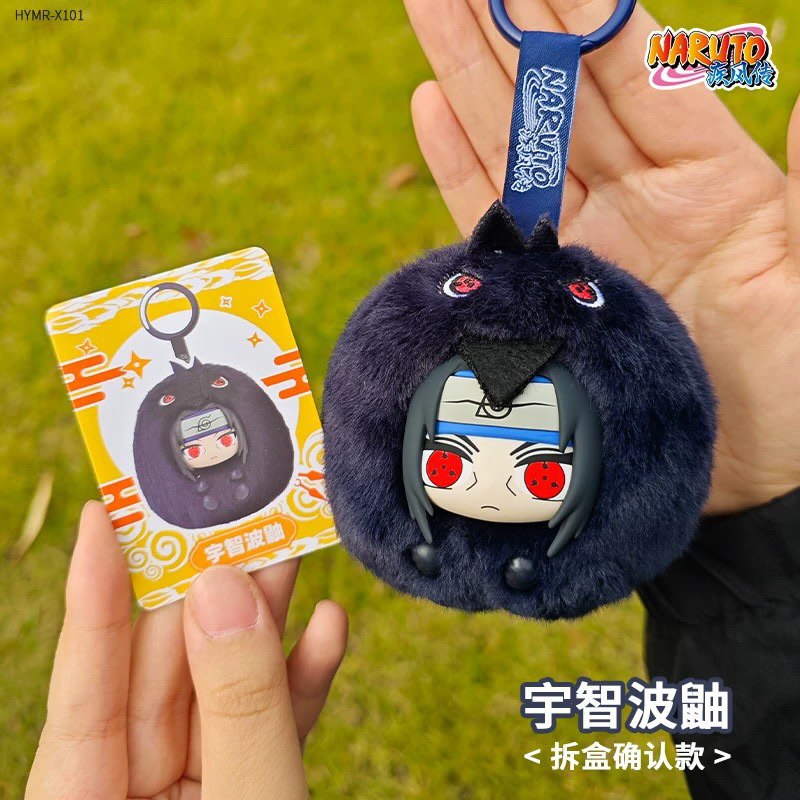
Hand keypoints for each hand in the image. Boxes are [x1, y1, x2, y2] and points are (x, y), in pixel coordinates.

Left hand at [25, 502, 347, 799]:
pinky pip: (266, 718)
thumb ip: (240, 705)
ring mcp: (191, 785)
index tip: (102, 513)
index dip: (95, 591)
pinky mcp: (242, 784)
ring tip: (292, 547)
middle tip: (240, 513)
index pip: (88, 681)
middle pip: (166, 666)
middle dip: (211, 586)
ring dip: (263, 617)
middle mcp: (132, 786)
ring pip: (222, 678)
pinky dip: (298, 676)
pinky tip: (327, 628)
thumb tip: (223, 592)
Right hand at [405, 0, 799, 513]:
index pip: (634, 72)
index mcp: (706, 179)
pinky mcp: (543, 295)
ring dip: (467, 73)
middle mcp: (635, 199)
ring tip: (427, 4)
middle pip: (559, 93)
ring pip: (513, 142)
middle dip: (507, 23)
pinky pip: (490, 218)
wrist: (739, 484)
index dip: (585, 11)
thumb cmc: (798, 391)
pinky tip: (429, 106)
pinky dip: (458, 164)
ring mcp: (582, 246)